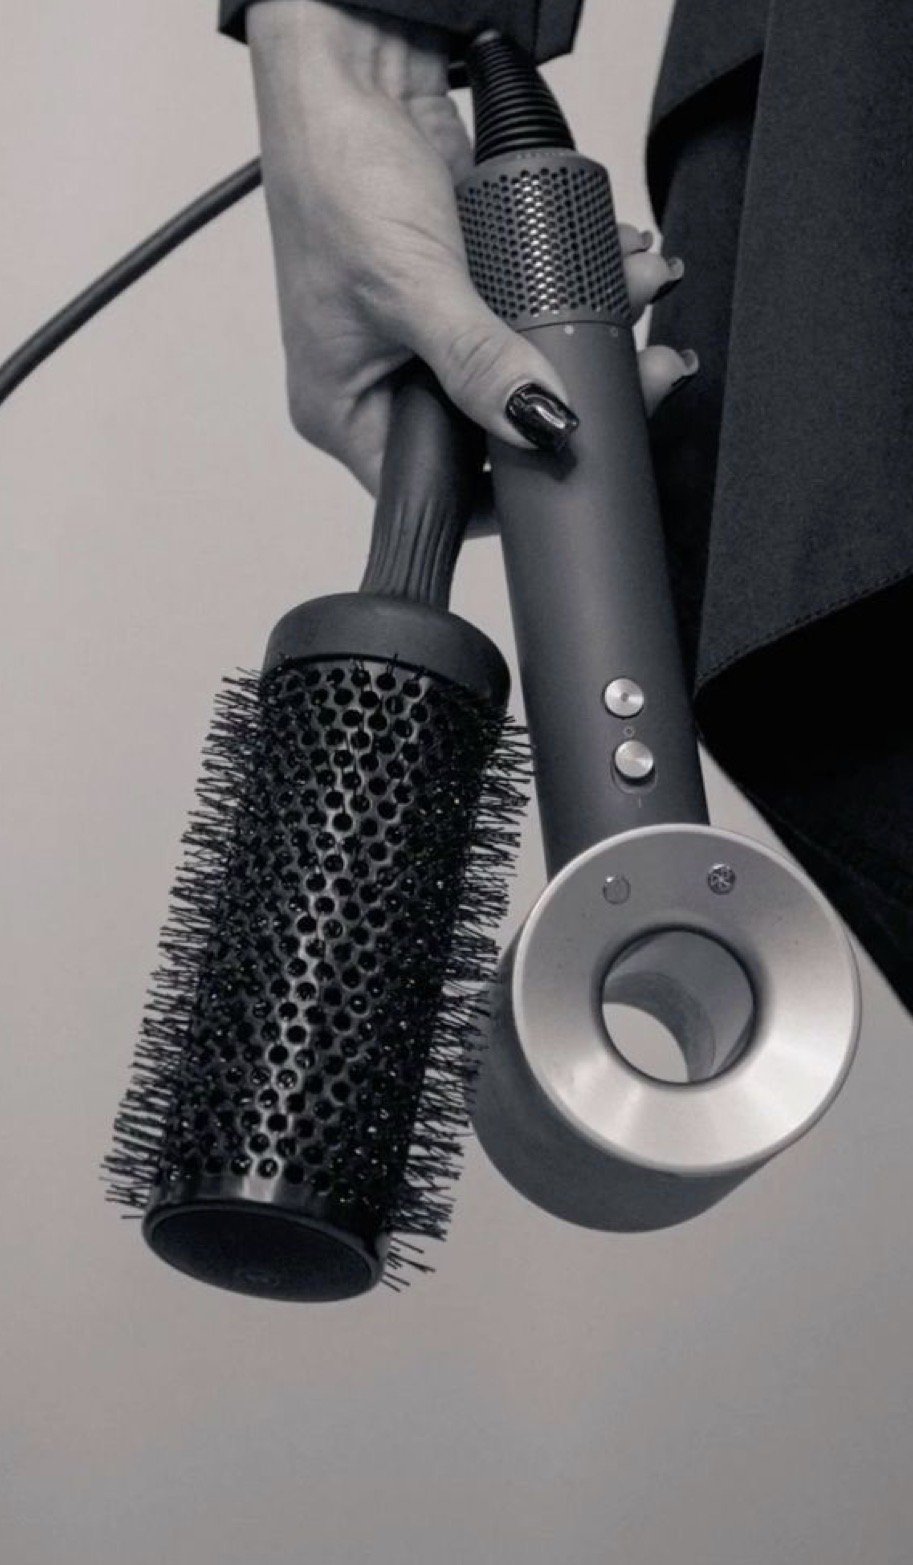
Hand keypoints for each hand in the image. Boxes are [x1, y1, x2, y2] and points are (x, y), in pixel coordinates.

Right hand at [248, 1, 696, 494]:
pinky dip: (577, 285)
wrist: (347, 68)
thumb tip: (538, 420)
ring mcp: (432, 335)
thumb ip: (476, 361)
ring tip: (637, 291)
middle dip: (573, 395)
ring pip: (525, 365)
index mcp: (349, 412)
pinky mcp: (468, 286)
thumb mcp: (410, 284)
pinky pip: (532, 307)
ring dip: (590, 332)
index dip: (512, 488)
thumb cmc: (331, 174)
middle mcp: (388, 382)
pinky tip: (615, 262)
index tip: (580, 457)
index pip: (439, 488)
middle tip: (641, 373)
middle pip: (496, 427)